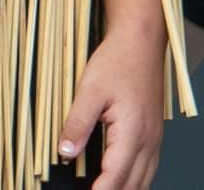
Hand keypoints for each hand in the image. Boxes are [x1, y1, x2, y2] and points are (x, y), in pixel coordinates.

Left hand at [58, 23, 165, 188]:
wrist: (140, 45)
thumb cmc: (116, 64)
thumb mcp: (89, 91)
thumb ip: (76, 123)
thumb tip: (65, 152)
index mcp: (132, 132)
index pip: (116, 175)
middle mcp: (148, 140)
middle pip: (133, 182)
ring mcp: (154, 138)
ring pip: (144, 177)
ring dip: (126, 188)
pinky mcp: (153, 133)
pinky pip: (149, 166)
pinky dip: (136, 178)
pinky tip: (124, 181)